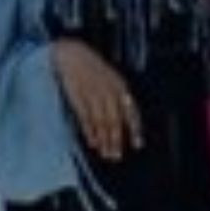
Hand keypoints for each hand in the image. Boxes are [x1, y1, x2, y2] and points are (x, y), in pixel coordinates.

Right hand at [52, 39, 142, 160]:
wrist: (72, 54)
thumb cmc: (92, 68)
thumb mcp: (111, 79)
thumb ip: (120, 97)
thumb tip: (128, 121)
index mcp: (120, 86)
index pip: (131, 111)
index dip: (134, 129)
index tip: (137, 144)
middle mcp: (108, 91)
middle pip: (115, 120)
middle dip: (116, 139)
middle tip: (116, 155)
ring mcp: (92, 93)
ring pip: (101, 121)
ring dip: (103, 139)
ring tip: (105, 153)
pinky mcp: (77, 96)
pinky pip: (86, 117)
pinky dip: (89, 131)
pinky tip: (92, 142)